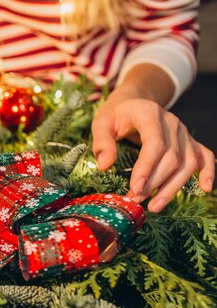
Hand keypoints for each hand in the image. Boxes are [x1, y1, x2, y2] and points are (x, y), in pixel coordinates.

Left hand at [92, 92, 214, 212]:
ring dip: (172, 187)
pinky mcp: (189, 141)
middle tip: (135, 199)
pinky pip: (204, 156)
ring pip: (188, 162)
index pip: (155, 144)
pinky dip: (208, 172)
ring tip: (154, 206)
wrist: (134, 102)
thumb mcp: (101, 122)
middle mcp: (172, 123)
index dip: (146, 168)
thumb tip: (104, 166)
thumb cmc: (116, 114)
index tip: (134, 188)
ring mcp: (183, 132)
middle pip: (172, 157)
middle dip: (154, 183)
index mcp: (150, 114)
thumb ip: (102, 142)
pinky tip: (205, 188)